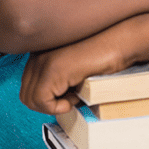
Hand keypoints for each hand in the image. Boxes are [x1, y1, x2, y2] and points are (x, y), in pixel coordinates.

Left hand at [21, 22, 135, 114]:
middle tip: (72, 99)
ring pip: (31, 100)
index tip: (69, 96)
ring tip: (74, 97)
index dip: (48, 98)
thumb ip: (59, 78)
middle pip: (26, 94)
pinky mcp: (53, 70)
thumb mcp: (75, 68)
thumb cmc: (107, 54)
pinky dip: (57, 107)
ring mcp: (43, 61)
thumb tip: (51, 101)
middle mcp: (37, 54)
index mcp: (41, 51)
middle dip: (49, 104)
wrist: (123, 41)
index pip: (28, 86)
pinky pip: (41, 101)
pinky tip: (75, 98)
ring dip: (53, 106)